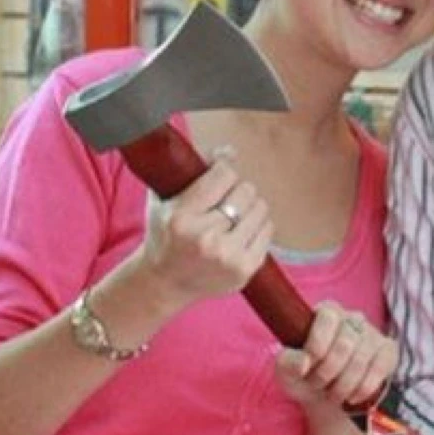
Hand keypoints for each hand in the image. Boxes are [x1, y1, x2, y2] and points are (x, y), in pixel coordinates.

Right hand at [134, 148, 271, 309]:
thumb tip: (229, 151)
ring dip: (250, 208)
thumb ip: (191, 169)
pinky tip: (241, 231)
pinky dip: (258, 226)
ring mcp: (227, 256)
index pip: (224, 175)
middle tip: (225, 200)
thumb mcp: (165, 199)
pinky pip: (268, 230)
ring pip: (260, 208)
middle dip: (237, 190)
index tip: (219, 175)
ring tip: (233, 216)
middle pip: (245, 190)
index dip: (224, 170)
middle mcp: (205, 238)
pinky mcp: (245, 268)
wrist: (165, 283)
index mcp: (181, 218)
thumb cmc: (165, 235)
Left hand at [275, 301, 396, 411]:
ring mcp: (373, 333)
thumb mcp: (287, 371)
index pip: (327, 317)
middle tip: (318, 384)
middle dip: (327, 373)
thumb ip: (287, 362)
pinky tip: (352, 396)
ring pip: (360, 360)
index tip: (308, 366)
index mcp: (327, 312)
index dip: (317, 345)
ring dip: (342, 386)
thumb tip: (303, 361)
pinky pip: (379, 369)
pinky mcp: (388, 351)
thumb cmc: (305, 376)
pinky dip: (362, 389)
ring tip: (333, 394)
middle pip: (344, 344)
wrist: (328, 398)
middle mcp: (352, 318)